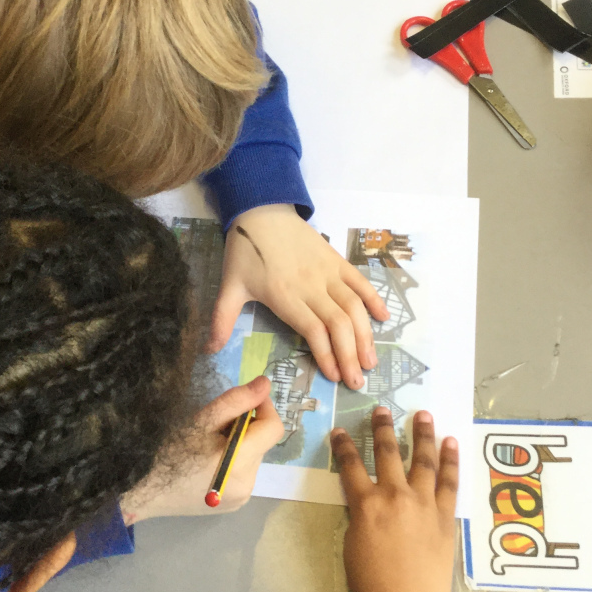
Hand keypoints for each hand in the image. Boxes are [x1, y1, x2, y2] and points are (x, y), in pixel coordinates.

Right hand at [120, 376, 282, 522]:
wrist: (143, 492)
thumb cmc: (168, 452)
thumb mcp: (201, 421)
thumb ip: (236, 401)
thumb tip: (266, 383)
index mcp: (239, 463)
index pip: (274, 428)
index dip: (265, 407)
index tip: (248, 397)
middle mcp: (248, 484)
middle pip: (262, 442)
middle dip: (246, 426)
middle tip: (215, 423)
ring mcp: (242, 497)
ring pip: (253, 457)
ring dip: (240, 443)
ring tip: (209, 444)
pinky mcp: (235, 504)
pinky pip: (244, 473)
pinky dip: (235, 461)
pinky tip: (210, 461)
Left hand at [207, 205, 388, 388]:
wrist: (261, 209)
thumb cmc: (244, 251)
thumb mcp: (229, 286)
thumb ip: (221, 320)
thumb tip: (207, 351)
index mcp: (284, 295)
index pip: (313, 330)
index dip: (327, 355)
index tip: (334, 377)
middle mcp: (310, 285)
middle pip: (339, 324)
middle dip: (350, 355)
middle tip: (358, 382)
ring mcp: (327, 272)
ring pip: (353, 307)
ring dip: (365, 335)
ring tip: (370, 361)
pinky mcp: (337, 260)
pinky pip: (360, 282)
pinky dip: (374, 299)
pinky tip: (383, 319)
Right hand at [333, 408, 457, 591]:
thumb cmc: (370, 587)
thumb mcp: (353, 544)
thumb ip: (361, 516)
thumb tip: (370, 503)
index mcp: (366, 505)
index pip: (350, 466)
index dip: (344, 446)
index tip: (341, 430)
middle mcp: (395, 496)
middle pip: (387, 453)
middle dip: (382, 429)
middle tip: (381, 410)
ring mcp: (425, 505)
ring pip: (423, 460)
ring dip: (422, 434)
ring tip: (422, 414)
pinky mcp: (446, 518)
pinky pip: (449, 483)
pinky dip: (450, 461)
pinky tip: (450, 444)